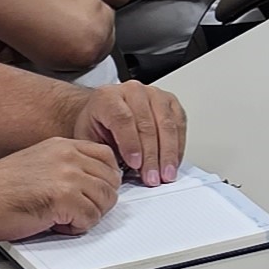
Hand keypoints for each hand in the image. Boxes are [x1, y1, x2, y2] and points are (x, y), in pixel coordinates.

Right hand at [0, 136, 119, 240]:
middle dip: (99, 200)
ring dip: (89, 215)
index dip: (105, 179)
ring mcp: (68, 176)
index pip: (107, 157)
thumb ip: (65, 167)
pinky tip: (57, 225)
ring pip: (105, 200)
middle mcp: (68, 156)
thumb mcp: (37, 163)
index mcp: (62, 146)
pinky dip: (77, 227)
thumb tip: (90, 182)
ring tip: (65, 218)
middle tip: (78, 210)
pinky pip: (91, 218)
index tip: (95, 192)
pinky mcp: (64, 198)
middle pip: (111, 180)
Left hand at [70, 80, 185, 183]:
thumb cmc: (95, 125)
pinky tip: (173, 162)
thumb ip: (102, 153)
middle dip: (151, 155)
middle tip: (152, 177)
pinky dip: (178, 146)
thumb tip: (117, 173)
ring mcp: (154, 94)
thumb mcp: (88, 139)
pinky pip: (179, 124)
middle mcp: (133, 91)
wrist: (102, 111)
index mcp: (108, 97)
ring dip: (168, 153)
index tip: (135, 165)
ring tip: (166, 174)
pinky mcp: (170, 101)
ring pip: (167, 124)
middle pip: (147, 123)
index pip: (123, 119)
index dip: (130, 143)